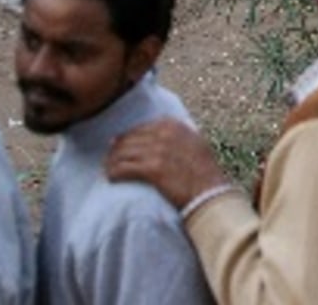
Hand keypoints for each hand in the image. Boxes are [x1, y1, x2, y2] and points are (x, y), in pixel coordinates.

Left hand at [106, 119, 229, 210]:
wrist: (209, 193)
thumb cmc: (205, 173)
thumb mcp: (195, 144)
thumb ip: (178, 136)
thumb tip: (162, 136)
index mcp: (174, 125)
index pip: (141, 127)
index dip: (128, 137)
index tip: (119, 144)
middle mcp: (164, 134)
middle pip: (130, 138)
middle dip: (117, 149)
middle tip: (109, 158)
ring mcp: (157, 150)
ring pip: (123, 152)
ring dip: (112, 161)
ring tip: (108, 169)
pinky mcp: (151, 169)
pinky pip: (124, 168)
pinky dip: (114, 172)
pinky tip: (111, 178)